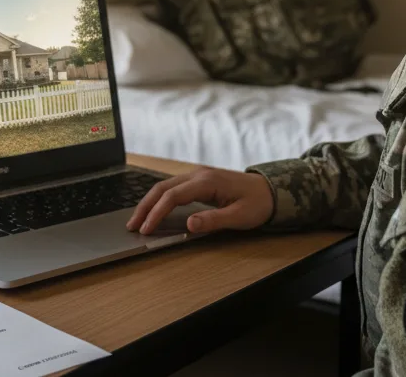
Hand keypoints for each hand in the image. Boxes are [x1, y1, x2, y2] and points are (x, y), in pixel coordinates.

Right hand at [126, 167, 274, 234]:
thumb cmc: (258, 204)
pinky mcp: (199, 181)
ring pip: (165, 187)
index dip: (156, 213)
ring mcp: (198, 176)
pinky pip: (173, 188)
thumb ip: (214, 220)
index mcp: (207, 182)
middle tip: (132, 226)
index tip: (145, 230)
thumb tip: (189, 225)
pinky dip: (159, 199)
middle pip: (162, 188)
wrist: (272, 190)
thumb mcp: (240, 217)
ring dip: (149, 203)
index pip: (172, 197)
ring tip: (138, 221)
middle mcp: (198, 175)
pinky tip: (154, 210)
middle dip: (145, 207)